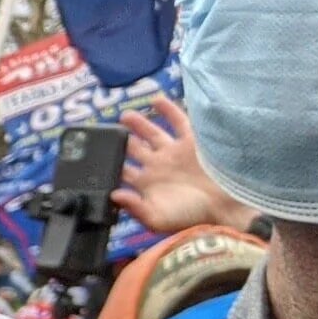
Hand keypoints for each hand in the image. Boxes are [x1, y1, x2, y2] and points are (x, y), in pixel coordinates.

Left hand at [113, 96, 259, 235]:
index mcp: (146, 183)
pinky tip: (156, 100)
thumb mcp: (158, 218)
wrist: (225, 207)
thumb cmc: (191, 216)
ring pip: (152, 133)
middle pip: (133, 147)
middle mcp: (158, 165)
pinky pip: (178, 121)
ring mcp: (174, 152)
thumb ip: (134, 208)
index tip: (93, 154)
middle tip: (105, 129)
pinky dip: (168, 110)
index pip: (121, 170)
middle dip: (120, 138)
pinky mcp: (192, 142)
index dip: (108, 162)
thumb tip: (113, 195)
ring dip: (138, 123)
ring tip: (125, 115)